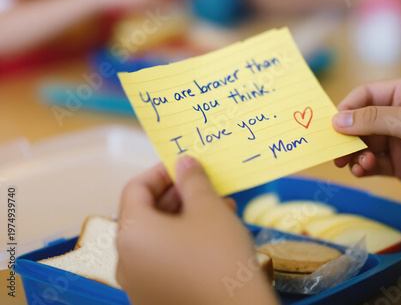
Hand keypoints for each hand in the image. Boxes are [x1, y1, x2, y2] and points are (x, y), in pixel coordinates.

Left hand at [115, 158, 277, 304]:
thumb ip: (192, 179)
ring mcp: (139, 284)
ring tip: (219, 209)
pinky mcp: (155, 298)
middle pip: (145, 214)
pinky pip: (164, 260)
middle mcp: (126, 260)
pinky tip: (214, 237)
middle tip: (204, 186)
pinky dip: (183, 242)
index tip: (184, 166)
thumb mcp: (209, 209)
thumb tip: (183, 162)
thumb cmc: (220, 258)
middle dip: (177, 195)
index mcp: (131, 234)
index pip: (135, 189)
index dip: (160, 172)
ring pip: (158, 238)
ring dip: (185, 218)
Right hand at [332, 77, 400, 226]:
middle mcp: (399, 115)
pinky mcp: (400, 165)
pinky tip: (362, 171)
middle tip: (335, 152)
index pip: (365, 95)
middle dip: (347, 136)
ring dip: (354, 153)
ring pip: (364, 143)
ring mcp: (399, 141)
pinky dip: (363, 167)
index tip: (331, 126)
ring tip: (356, 164)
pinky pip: (373, 163)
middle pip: (360, 121)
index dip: (347, 108)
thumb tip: (337, 120)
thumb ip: (373, 120)